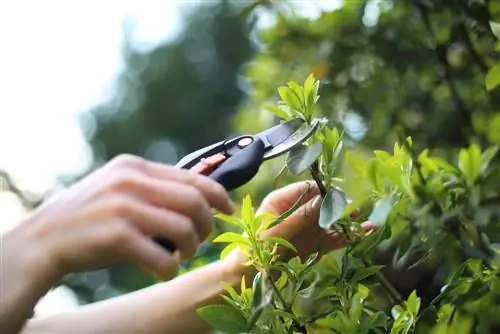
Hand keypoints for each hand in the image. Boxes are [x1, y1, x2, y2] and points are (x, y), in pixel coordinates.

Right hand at [11, 154, 233, 281]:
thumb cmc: (87, 218)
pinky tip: (162, 272)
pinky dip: (170, 268)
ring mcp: (122, 207)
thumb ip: (151, 188)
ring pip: (184, 227)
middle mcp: (130, 181)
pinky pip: (162, 256)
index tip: (229, 210)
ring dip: (191, 248)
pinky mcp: (115, 235)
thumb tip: (196, 198)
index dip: (218, 195)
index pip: (192, 176)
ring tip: (181, 256)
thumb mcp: (118, 190)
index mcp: (134, 167)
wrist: (42, 240)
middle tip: (200, 241)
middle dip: (207, 225)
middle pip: (195, 201)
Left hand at [259, 181, 374, 259]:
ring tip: (368, 224)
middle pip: (323, 204)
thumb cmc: (255, 251)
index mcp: (281, 200)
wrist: (246, 278)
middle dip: (341, 208)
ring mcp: (306, 227)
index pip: (309, 188)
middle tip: (355, 214)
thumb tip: (327, 199)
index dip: (326, 192)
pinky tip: (364, 234)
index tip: (342, 199)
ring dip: (347, 223)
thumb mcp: (279, 231)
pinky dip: (345, 237)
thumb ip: (303, 216)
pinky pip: (331, 238)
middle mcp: (296, 211)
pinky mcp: (312, 244)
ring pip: (330, 221)